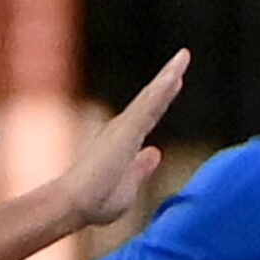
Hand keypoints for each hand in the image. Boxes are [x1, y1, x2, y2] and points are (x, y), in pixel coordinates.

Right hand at [60, 49, 189, 227]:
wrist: (75, 203)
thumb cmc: (96, 202)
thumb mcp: (128, 187)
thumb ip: (142, 169)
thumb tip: (155, 152)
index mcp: (125, 143)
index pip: (150, 117)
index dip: (162, 100)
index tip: (174, 82)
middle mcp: (123, 130)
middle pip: (152, 101)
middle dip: (168, 80)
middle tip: (183, 59)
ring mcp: (125, 127)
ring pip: (152, 97)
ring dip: (169, 75)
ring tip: (184, 56)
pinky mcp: (127, 128)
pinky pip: (150, 103)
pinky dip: (163, 86)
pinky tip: (177, 73)